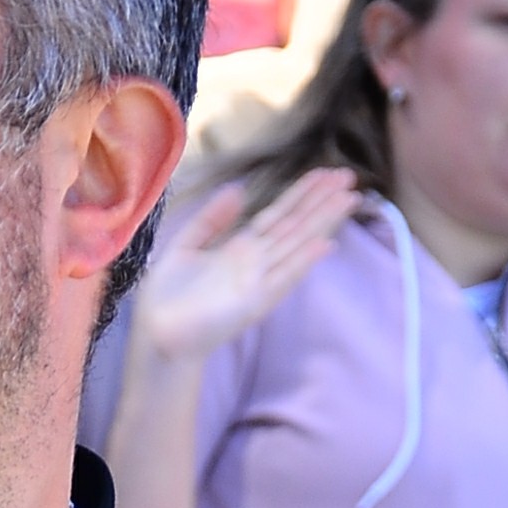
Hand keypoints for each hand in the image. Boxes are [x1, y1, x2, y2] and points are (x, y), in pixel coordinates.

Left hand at [131, 169, 356, 373]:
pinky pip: (283, 277)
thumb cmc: (168, 298)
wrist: (158, 336)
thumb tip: (239, 189)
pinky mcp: (254, 302)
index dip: (301, 193)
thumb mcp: (185, 246)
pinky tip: (325, 244)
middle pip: (295, 225)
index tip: (324, 171)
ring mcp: (258, 281)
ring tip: (349, 198)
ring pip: (297, 244)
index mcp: (240, 249)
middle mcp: (256, 262)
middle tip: (350, 177)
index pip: (278, 215)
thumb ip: (212, 219)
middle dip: (321, 201)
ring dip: (323, 222)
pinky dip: (303, 261)